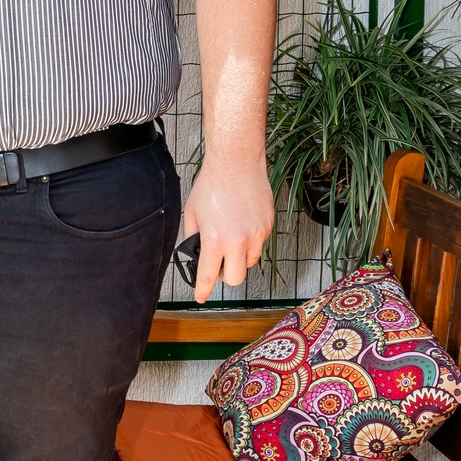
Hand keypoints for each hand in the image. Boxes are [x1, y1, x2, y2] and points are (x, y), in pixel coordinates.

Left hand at [182, 156, 273, 303]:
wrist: (236, 163)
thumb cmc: (212, 184)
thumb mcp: (192, 214)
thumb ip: (192, 238)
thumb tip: (194, 254)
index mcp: (215, 239)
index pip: (208, 276)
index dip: (203, 290)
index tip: (201, 297)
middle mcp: (238, 240)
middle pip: (235, 279)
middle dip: (225, 275)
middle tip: (218, 263)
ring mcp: (256, 234)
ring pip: (249, 262)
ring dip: (239, 258)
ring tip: (230, 237)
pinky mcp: (268, 226)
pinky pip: (259, 245)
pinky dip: (250, 242)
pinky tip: (241, 223)